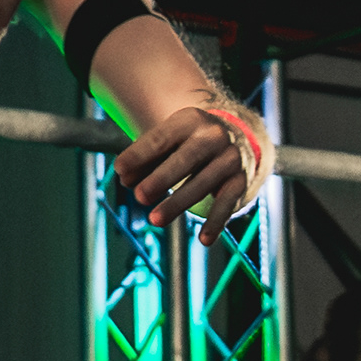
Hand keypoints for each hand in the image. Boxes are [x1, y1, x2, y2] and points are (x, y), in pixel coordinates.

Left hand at [117, 98, 270, 248]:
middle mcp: (213, 136)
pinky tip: (204, 240)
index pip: (161, 138)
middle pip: (186, 159)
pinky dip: (215, 222)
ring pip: (203, 184)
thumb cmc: (189, 143)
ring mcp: (230, 158)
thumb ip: (145, 159)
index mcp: (189, 120)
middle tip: (140, 196)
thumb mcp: (168, 142)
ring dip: (178, 203)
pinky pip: (227, 204)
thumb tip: (126, 179)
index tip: (119, 170)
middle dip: (161, 178)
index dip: (139, 154)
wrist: (238, 139)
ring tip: (155, 220)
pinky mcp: (241, 181)